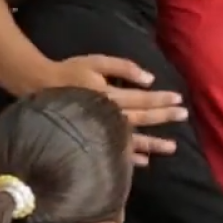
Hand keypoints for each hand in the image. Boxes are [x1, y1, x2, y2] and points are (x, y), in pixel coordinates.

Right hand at [44, 55, 182, 162]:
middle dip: (164, 117)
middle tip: (183, 116)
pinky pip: (114, 152)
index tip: (179, 99)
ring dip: (153, 144)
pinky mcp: (92, 139)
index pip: (143, 99)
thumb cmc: (68, 72)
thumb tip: (149, 79)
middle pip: (142, 119)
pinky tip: (144, 161)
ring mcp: (101, 131)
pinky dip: (130, 157)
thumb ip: (123, 68)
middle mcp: (109, 116)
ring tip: (172, 148)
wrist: (38, 88)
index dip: (162, 99)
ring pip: (132, 140)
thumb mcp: (96, 62)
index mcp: (111, 96)